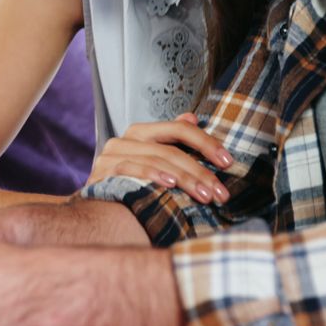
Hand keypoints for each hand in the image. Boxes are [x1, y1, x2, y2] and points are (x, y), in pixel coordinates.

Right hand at [87, 113, 233, 204]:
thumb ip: (172, 141)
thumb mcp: (154, 162)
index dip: (206, 143)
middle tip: (220, 192)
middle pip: (171, 149)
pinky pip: (132, 169)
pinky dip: (152, 175)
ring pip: (157, 160)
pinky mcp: (103, 170)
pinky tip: (170, 185)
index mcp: (141, 133)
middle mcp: (125, 139)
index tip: (228, 162)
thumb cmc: (130, 185)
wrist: (97, 208)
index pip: (179, 129)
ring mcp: (112, 154)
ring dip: (185, 179)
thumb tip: (192, 117)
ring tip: (204, 196)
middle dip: (200, 171)